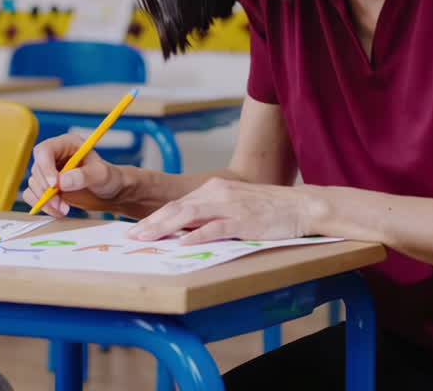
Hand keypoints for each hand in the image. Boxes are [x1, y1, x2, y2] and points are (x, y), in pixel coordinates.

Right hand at [22, 133, 126, 216]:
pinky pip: (33, 194)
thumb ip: (84, 176)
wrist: (109, 193)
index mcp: (67, 144)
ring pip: (34, 183)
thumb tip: (63, 181)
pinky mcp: (46, 186)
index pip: (46, 150)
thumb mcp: (102, 175)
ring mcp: (49, 171)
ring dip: (45, 200)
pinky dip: (42, 204)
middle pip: (37, 168)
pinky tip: (57, 211)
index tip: (54, 185)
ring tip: (63, 209)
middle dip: (46, 189)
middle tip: (59, 203)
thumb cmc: (108, 178)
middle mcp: (55, 156)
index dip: (46, 167)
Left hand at [128, 178, 321, 244]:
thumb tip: (182, 230)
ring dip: (165, 227)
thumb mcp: (233, 205)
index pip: (177, 204)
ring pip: (189, 215)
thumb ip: (209, 214)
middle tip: (132, 238)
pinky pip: (216, 228)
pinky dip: (198, 235)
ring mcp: (230, 206)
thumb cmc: (266, 209)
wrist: (300, 205)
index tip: (137, 230)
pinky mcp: (244, 221)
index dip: (155, 217)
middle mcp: (217, 193)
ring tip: (147, 239)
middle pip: (177, 208)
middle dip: (152, 223)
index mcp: (213, 189)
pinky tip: (183, 243)